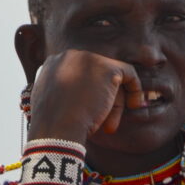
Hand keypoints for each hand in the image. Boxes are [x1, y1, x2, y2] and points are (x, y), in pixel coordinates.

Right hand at [27, 49, 144, 143]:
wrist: (57, 128)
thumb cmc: (53, 126)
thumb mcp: (50, 105)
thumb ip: (61, 94)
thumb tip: (75, 98)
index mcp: (53, 63)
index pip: (79, 74)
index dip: (88, 93)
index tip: (91, 111)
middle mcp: (70, 56)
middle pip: (95, 75)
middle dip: (101, 100)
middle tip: (103, 124)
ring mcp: (88, 60)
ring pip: (110, 78)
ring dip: (113, 104)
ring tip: (109, 127)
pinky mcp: (107, 68)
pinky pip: (128, 73)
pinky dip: (134, 88)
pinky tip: (134, 105)